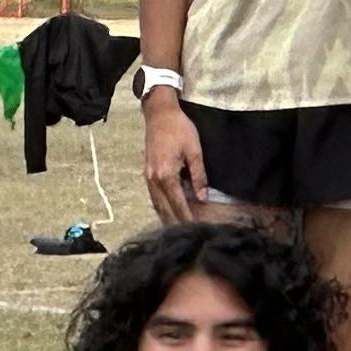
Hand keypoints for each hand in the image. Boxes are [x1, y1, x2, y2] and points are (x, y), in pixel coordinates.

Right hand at [142, 96, 207, 222]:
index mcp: (166, 175)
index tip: (197, 229)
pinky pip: (153, 196)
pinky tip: (168, 213)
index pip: (178, 203)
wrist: (159, 114)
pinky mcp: (146, 173)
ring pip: (157, 204)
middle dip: (176, 222)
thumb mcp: (195, 151)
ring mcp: (147, 177)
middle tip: (188, 235)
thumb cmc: (180, 129)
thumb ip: (199, 176)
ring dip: (167, 217)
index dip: (187, 218)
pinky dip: (161, 207)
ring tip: (178, 229)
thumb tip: (203, 197)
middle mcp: (153, 179)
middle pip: (165, 208)